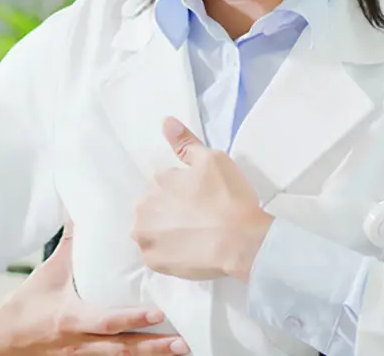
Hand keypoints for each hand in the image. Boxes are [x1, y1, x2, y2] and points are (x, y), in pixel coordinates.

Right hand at [0, 223, 189, 355]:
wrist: (0, 339)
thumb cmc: (26, 305)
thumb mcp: (47, 273)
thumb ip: (69, 246)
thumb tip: (81, 213)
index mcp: (71, 318)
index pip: (106, 321)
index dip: (132, 319)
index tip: (159, 314)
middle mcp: (80, 341)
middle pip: (122, 348)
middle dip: (154, 347)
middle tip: (183, 343)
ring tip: (181, 351)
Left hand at [132, 118, 272, 280]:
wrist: (240, 240)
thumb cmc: (229, 197)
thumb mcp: (212, 160)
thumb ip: (186, 142)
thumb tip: (165, 122)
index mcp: (156, 181)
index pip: (163, 185)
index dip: (183, 192)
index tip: (201, 200)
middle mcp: (143, 207)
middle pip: (153, 208)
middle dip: (170, 211)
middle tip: (198, 219)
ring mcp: (146, 237)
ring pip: (150, 231)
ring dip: (165, 233)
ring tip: (192, 237)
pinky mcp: (153, 261)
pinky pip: (156, 255)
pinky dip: (168, 254)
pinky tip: (187, 252)